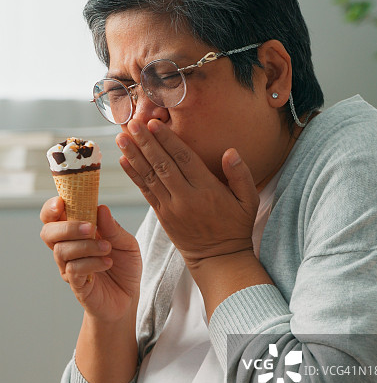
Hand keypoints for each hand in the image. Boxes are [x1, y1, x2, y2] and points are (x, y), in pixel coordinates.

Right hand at [40, 198, 141, 321]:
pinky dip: (92, 263)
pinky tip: (107, 263)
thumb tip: (101, 208)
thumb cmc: (124, 266)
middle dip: (67, 227)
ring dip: (86, 246)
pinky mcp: (76, 284)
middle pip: (48, 232)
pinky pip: (74, 269)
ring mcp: (69, 267)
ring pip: (62, 250)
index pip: (53, 216)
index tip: (61, 202)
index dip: (51, 208)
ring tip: (107, 248)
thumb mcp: (127, 243)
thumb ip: (114, 228)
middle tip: (90, 228)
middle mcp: (68, 248)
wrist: (129, 297)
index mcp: (76, 232)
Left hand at [116, 120, 259, 269]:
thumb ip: (241, 175)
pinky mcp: (163, 216)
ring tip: (121, 137)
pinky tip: (124, 161)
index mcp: (207, 190)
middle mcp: (186, 197)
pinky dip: (134, 176)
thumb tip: (231, 151)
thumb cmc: (236, 226)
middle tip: (132, 123)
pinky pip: (145, 192)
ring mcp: (172, 208)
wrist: (219, 259)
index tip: (154, 123)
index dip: (167, 140)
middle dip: (145, 142)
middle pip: (162, 165)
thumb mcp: (249, 201)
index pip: (184, 159)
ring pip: (150, 177)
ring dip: (134, 155)